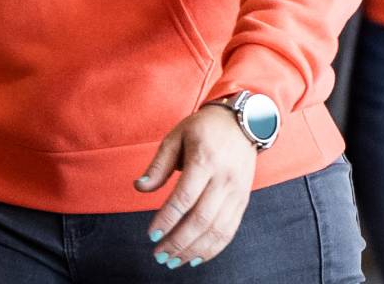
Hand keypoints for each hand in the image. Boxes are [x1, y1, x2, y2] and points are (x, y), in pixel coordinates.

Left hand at [133, 105, 257, 268]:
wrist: (244, 123)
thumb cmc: (203, 129)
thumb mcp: (176, 137)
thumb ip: (158, 165)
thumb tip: (139, 188)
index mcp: (205, 159)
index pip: (185, 197)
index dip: (167, 219)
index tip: (151, 235)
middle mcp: (224, 178)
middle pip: (201, 218)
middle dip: (178, 241)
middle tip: (159, 255)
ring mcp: (237, 192)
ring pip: (217, 229)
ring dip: (194, 250)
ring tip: (173, 261)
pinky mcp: (243, 201)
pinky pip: (229, 230)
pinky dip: (213, 248)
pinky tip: (195, 258)